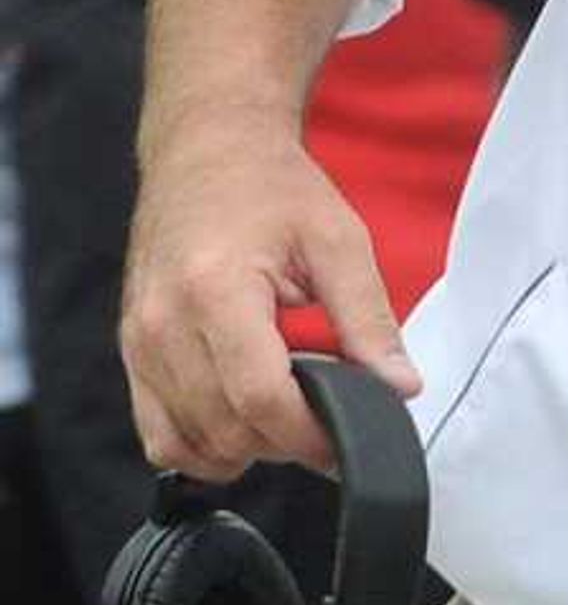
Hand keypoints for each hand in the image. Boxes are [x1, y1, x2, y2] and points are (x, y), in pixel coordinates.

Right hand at [121, 130, 417, 479]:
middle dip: (284, 445)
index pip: (258, 396)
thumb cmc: (273, 190)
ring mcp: (138, 342)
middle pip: (223, 428)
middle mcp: (162, 323)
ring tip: (290, 421)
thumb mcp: (340, 242)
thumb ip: (370, 320)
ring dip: (244, 450)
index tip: (347, 443)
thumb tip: (400, 387)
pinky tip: (243, 427)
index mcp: (215, 290)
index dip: (309, 435)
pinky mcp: (130, 353)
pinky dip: (201, 446)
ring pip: (185, 441)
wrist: (207, 154)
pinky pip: (157, 432)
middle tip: (329, 428)